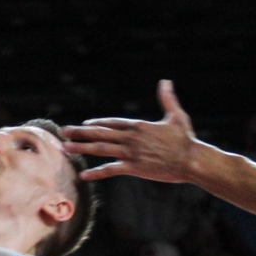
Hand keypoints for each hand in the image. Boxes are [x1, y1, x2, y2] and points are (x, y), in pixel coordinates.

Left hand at [60, 80, 200, 183]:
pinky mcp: (134, 168)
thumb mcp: (176, 115)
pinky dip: (96, 172)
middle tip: (64, 131)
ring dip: (82, 148)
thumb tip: (166, 81)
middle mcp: (131, 138)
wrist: (191, 160)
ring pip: (101, 150)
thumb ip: (167, 98)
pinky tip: (83, 175)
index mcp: (138, 126)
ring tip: (66, 148)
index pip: (112, 123)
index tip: (84, 124)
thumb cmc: (186, 139)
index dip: (97, 124)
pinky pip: (111, 170)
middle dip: (81, 133)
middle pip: (100, 134)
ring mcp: (131, 153)